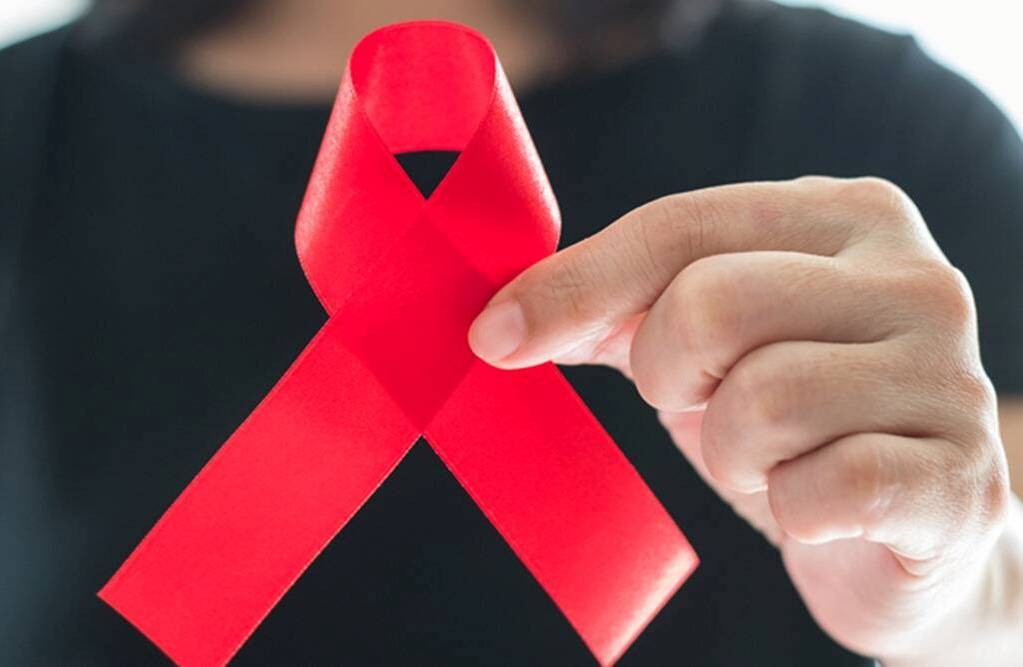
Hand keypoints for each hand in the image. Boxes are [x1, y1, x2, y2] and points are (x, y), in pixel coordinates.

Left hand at [468, 177, 1013, 662]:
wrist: (909, 527)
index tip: (496, 336)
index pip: (678, 226)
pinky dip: (790, 509)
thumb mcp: (706, 345)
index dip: (575, 284)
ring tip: (772, 457)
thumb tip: (503, 321)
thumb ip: (620, 310)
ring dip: (734, 452)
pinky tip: (818, 504)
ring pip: (762, 400)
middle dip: (674, 376)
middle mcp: (911, 277)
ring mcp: (947, 373)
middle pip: (711, 305)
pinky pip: (821, 488)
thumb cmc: (797, 420)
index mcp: (845, 217)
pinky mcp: (960, 475)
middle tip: (706, 404)